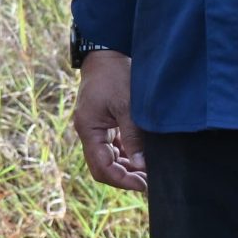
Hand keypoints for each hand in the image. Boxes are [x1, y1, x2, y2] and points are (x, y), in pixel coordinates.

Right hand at [73, 50, 146, 191]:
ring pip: (108, 158)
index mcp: (88, 129)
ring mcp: (95, 127)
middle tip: (148, 183)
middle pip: (102, 167)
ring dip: (126, 167)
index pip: (101, 167)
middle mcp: (88, 132)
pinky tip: (142, 157)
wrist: (105, 53)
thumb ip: (133, 136)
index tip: (144, 184)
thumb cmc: (114, 75)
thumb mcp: (126, 105)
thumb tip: (141, 165)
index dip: (122, 180)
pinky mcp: (103, 123)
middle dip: (124, 178)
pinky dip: (126, 155)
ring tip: (148, 172)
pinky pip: (112, 147)